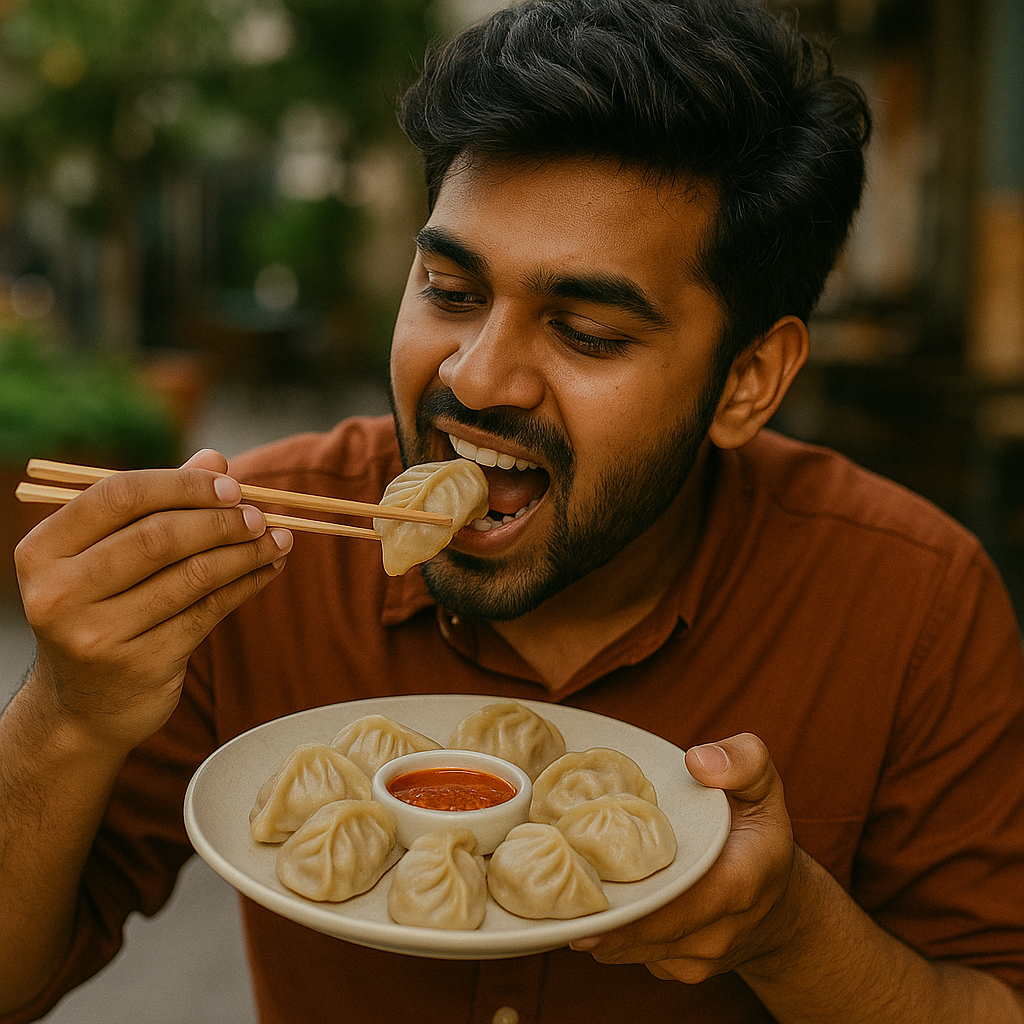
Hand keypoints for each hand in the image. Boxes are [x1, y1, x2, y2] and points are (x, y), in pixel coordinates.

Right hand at [14, 449, 292, 751]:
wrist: (85, 707)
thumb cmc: (104, 610)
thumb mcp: (113, 555)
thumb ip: (159, 505)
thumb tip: (216, 460)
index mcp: (42, 552)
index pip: (119, 496)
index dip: (183, 484)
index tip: (232, 485)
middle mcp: (59, 593)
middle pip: (159, 536)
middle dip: (221, 520)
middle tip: (260, 514)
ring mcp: (97, 635)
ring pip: (192, 576)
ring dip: (245, 552)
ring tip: (279, 539)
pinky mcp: (141, 665)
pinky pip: (208, 612)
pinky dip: (245, 585)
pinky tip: (267, 569)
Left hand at [569, 732, 800, 984]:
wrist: (779, 908)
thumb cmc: (758, 835)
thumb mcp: (763, 787)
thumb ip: (743, 761)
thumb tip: (698, 760)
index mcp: (736, 884)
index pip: (676, 904)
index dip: (629, 903)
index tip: (586, 887)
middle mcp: (715, 932)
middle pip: (641, 931)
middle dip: (596, 911)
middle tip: (550, 887)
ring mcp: (694, 959)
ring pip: (627, 949)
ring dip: (594, 923)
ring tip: (562, 887)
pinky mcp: (675, 970)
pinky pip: (629, 955)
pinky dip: (605, 933)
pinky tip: (591, 901)